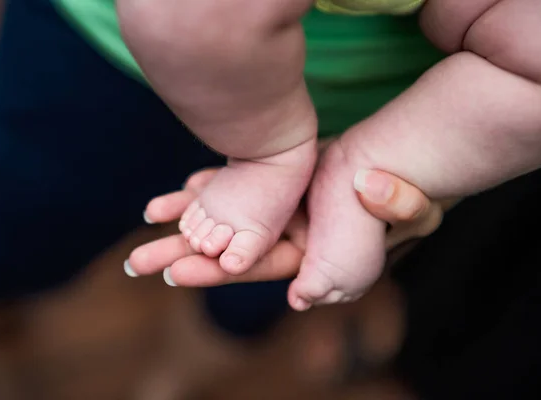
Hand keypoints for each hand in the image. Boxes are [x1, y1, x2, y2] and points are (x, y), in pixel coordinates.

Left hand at [126, 168, 452, 285]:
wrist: (404, 157)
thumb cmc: (403, 199)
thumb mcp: (384, 242)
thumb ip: (333, 277)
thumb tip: (299, 297)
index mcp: (308, 257)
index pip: (255, 267)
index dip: (217, 270)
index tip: (177, 272)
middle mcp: (287, 236)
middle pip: (229, 247)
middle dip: (184, 252)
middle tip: (137, 261)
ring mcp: (280, 207)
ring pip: (227, 214)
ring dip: (187, 218)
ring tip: (149, 219)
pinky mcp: (277, 179)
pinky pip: (238, 183)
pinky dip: (211, 186)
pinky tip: (181, 189)